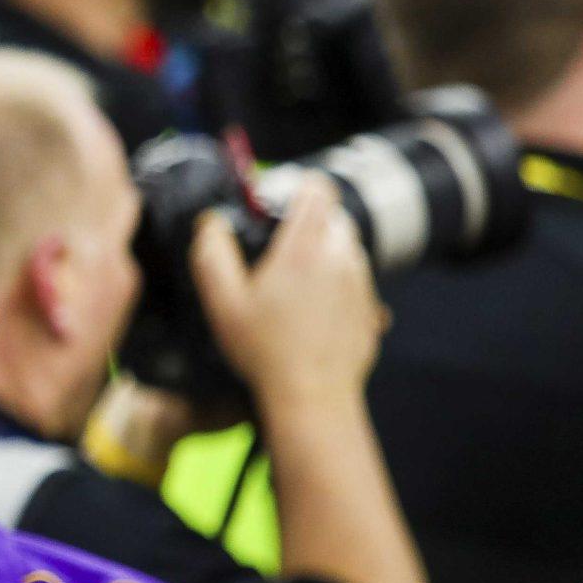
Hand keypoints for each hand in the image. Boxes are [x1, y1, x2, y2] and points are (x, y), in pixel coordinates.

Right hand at [190, 174, 385, 409]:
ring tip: (294, 288)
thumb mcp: (222, 301)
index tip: (279, 204)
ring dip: (324, 254)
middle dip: (308, 225)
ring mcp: (360, 282)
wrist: (313, 395)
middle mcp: (340, 257)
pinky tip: (311, 312)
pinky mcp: (371, 306)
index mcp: (304, 248)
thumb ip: (212, 252)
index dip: (299, 187)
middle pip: (333, 217)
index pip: (319, 189)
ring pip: (346, 247)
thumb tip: (211, 223)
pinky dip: (336, 284)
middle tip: (277, 254)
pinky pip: (354, 279)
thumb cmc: (266, 350)